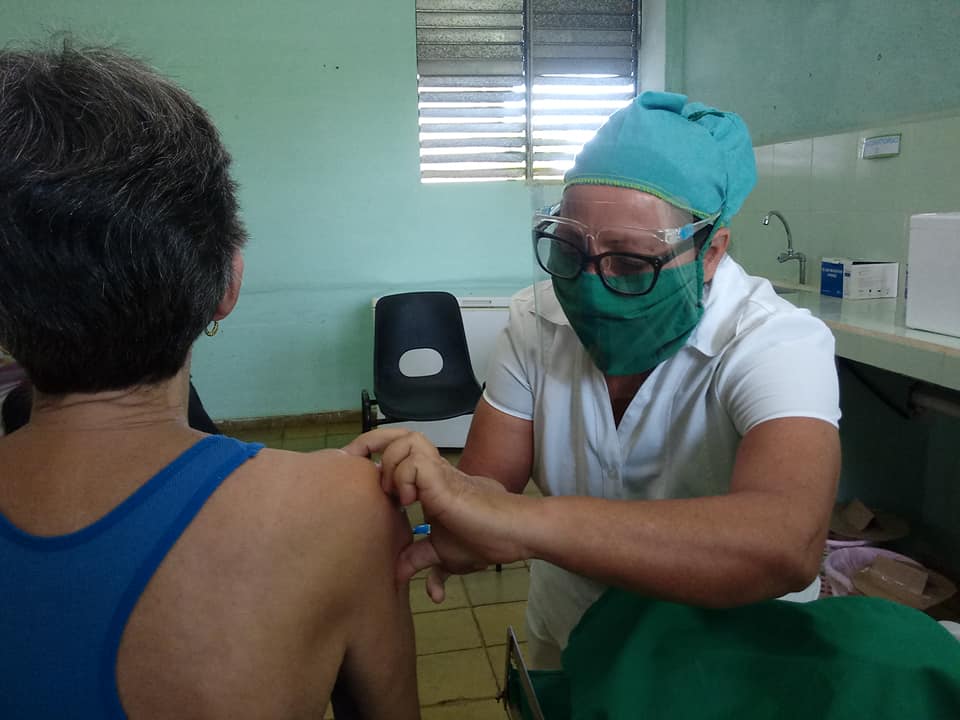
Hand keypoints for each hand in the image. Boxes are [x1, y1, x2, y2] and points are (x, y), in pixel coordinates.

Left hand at [343, 429, 527, 586]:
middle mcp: (431, 471)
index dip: (374, 455)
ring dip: (392, 464)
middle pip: (397, 434)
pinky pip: (414, 463)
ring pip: (405, 440)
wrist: (512, 536)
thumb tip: (397, 575)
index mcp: (427, 484)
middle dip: (372, 443)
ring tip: (397, 494)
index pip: (397, 452)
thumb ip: (418, 558)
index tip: (358, 474)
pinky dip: (404, 479)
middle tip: (369, 474)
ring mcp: (438, 472)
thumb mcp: (442, 554)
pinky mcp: (443, 479)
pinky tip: (410, 502)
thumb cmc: (484, 540)